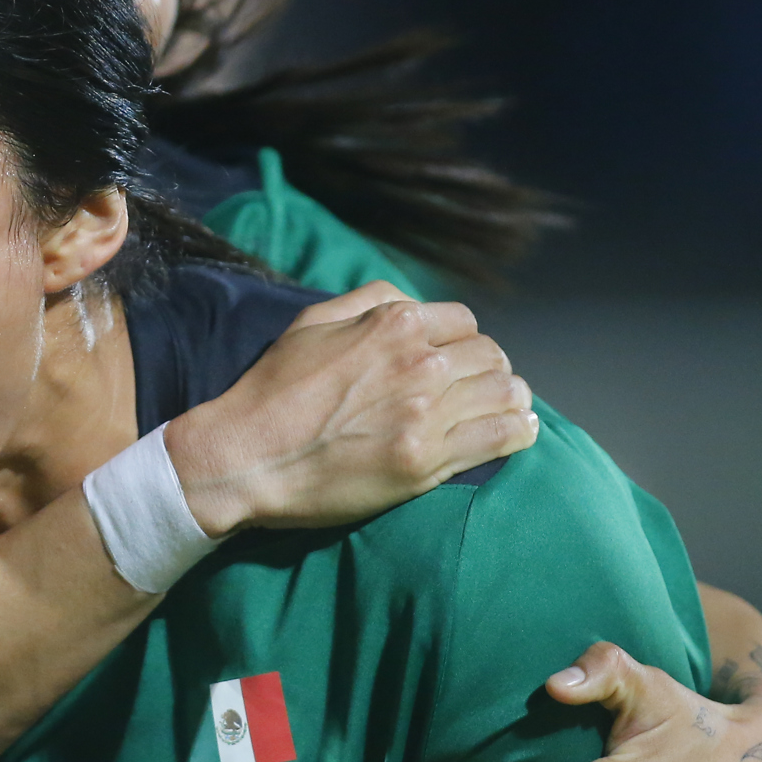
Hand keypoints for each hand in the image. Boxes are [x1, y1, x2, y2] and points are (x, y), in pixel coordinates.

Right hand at [166, 281, 538, 533]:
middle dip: (489, 369)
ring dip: (510, 398)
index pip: (463, 322)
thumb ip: (369, 300)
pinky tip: (517, 431)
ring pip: (506, 393)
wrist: (244, 455)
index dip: (463, 341)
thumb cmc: (272, 390)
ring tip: (505, 408)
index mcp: (395, 323)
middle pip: (490, 355)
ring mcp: (425, 413)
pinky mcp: (425, 461)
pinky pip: (499, 437)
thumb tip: (411, 300)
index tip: (456, 361)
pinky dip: (517, 431)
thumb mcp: (312, 322)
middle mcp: (419, 362)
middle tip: (479, 387)